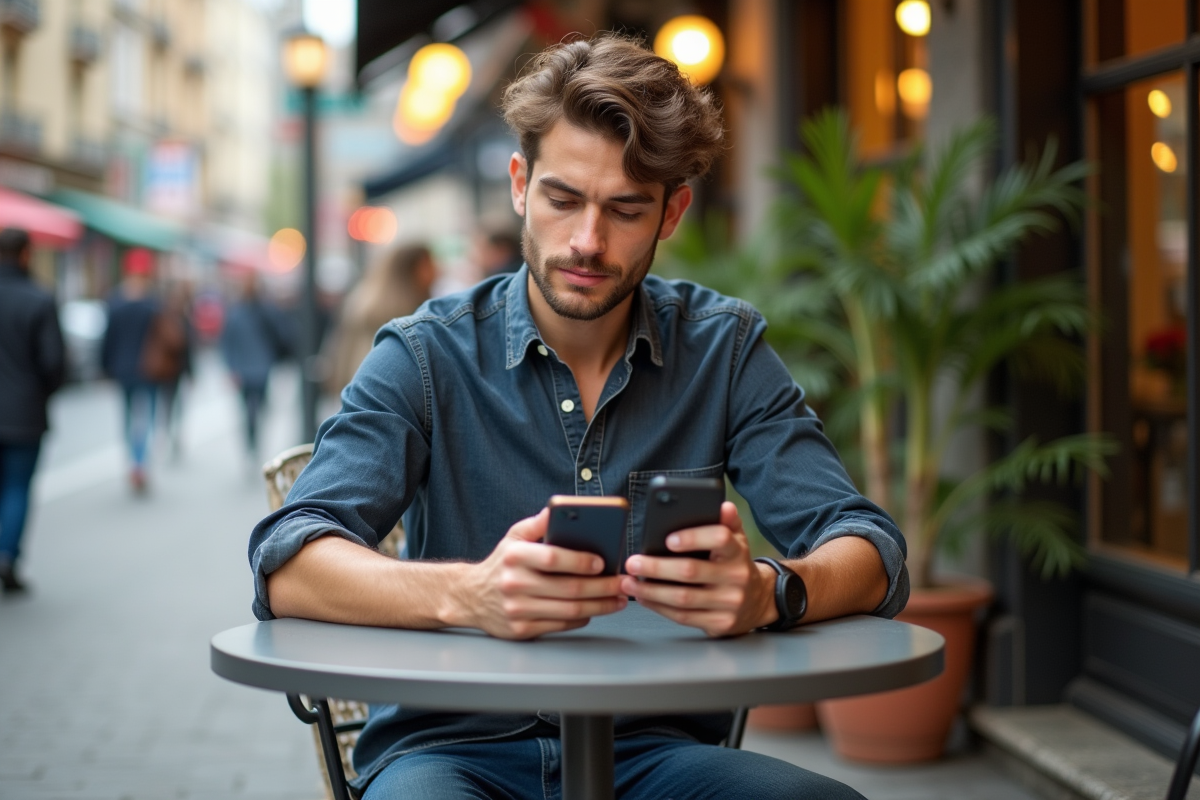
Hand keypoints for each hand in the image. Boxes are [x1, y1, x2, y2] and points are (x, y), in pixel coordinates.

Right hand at [458, 508, 626, 639]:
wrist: (469, 596)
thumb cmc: (501, 563)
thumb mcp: (514, 537)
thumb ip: (538, 523)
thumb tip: (560, 508)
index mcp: (514, 556)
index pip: (553, 558)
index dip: (581, 561)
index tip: (603, 562)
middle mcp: (514, 584)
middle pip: (569, 588)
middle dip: (602, 587)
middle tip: (622, 584)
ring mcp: (517, 609)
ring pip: (569, 610)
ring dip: (600, 606)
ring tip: (618, 599)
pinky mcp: (521, 630)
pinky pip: (561, 625)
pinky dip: (582, 618)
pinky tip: (594, 610)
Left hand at [619, 502, 775, 636]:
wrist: (758, 601)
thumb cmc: (735, 564)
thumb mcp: (737, 540)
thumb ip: (727, 522)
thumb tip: (723, 505)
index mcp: (737, 552)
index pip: (719, 539)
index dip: (693, 538)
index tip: (668, 539)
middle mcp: (736, 577)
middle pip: (691, 571)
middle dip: (657, 567)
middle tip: (633, 562)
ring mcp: (728, 603)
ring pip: (683, 598)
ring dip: (651, 591)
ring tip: (629, 583)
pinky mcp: (720, 624)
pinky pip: (684, 617)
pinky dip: (659, 607)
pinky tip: (644, 598)